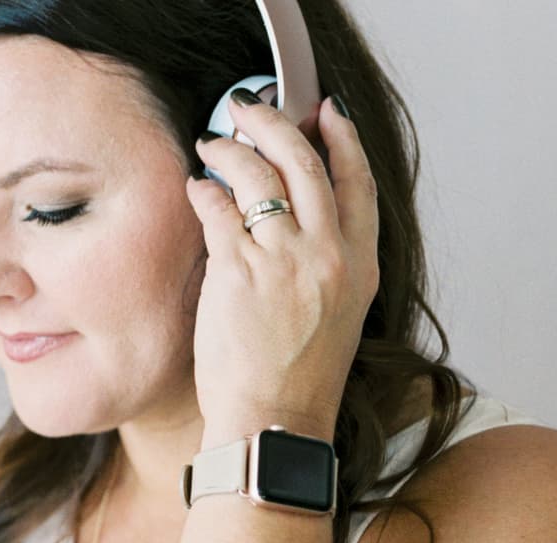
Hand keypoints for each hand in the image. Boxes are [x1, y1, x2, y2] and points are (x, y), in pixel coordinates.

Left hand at [186, 95, 379, 444]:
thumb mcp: (337, 312)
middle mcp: (328, 255)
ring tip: (212, 144)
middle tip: (248, 106)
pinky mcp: (239, 271)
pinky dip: (204, 190)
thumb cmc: (298, 374)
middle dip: (275, 123)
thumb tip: (294, 212)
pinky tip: (195, 187)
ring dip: (230, 149)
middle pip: (306, 164)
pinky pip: (219, 208)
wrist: (274, 422)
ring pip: (258, 176)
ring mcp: (284, 260)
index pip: (359, 184)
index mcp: (361, 265)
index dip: (342, 140)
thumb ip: (328, 260)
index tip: (326, 112)